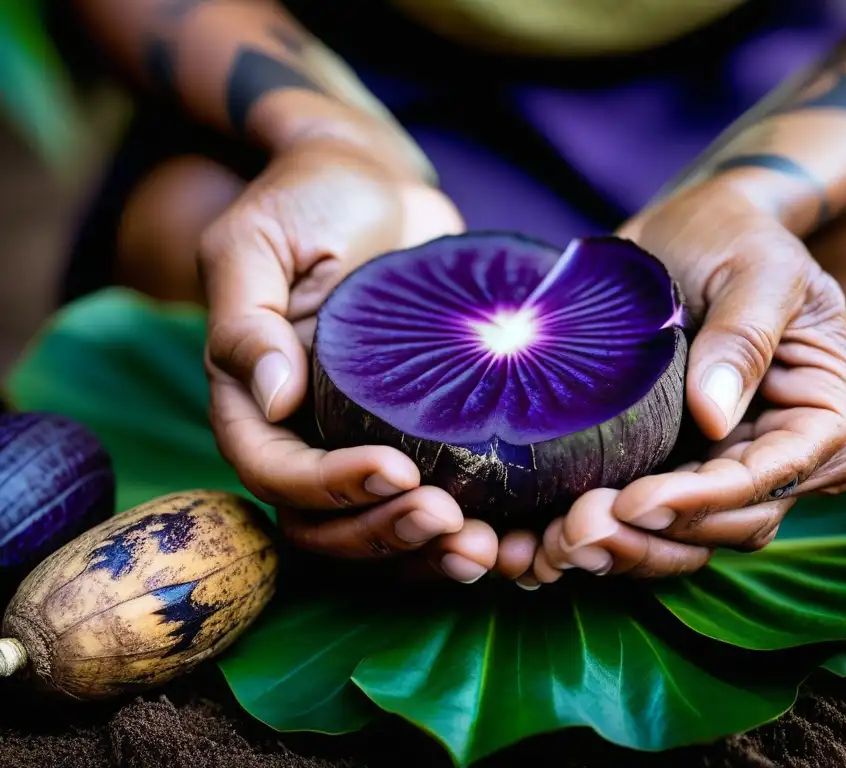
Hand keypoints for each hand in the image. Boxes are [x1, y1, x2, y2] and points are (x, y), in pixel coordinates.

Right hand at [199, 138, 502, 582]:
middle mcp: (307, 435)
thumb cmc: (310, 202)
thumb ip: (247, 320)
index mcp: (256, 402)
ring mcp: (365, 440)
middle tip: (449, 518)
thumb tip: (271, 398)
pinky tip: (510, 538)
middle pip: (328, 524)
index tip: (396, 469)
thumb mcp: (257, 243)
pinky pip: (434, 502)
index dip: (330, 488)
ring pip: (382, 529)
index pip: (276, 473)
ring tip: (484, 548)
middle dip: (386, 533)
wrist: (377, 184)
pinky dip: (467, 530)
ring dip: (428, 553)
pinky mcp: (423, 435)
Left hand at [533, 179, 845, 581]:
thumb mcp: (759, 267)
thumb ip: (746, 335)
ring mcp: (719, 472)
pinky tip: (536, 543)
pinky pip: (637, 523)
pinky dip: (594, 537)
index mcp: (819, 419)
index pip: (768, 480)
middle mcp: (776, 461)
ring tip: (549, 544)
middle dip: (651, 538)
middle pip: (723, 527)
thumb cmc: (736, 237)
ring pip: (678, 543)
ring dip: (617, 553)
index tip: (637, 501)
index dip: (705, 502)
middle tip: (575, 530)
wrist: (688, 232)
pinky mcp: (667, 471)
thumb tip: (716, 418)